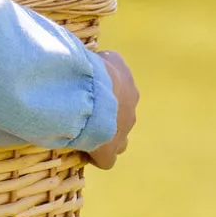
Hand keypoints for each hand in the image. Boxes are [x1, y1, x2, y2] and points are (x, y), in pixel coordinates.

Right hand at [84, 49, 139, 169]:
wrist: (89, 95)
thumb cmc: (86, 71)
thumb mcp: (93, 56)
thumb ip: (94, 59)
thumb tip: (88, 56)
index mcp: (126, 82)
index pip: (120, 91)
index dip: (104, 96)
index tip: (89, 97)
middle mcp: (130, 107)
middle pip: (123, 117)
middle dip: (108, 118)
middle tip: (88, 116)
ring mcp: (123, 131)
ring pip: (120, 141)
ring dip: (107, 137)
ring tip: (88, 136)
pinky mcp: (109, 151)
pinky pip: (107, 160)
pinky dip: (97, 157)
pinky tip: (84, 154)